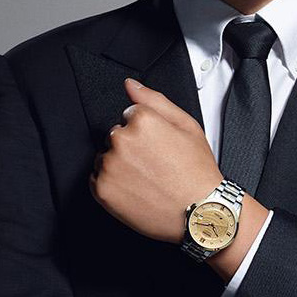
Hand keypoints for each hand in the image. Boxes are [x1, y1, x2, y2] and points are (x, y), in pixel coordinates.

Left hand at [89, 78, 221, 242]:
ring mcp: (109, 166)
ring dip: (119, 165)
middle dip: (131, 147)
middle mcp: (121, 140)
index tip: (159, 148)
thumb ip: (154, 100)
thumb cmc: (197, 172)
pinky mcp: (102, 189)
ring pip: (105, 157)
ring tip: (146, 179)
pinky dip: (112, 184)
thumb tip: (130, 85)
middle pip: (116, 135)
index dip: (147, 132)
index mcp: (141, 121)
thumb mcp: (186, 126)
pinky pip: (97, 179)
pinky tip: (135, 190)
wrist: (199, 212)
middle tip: (155, 165)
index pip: (130, 116)